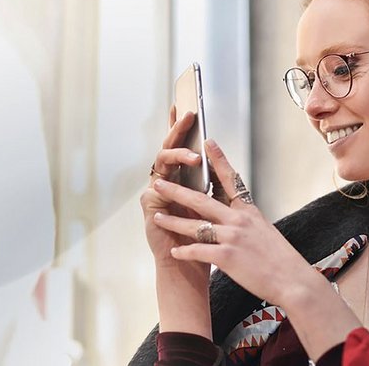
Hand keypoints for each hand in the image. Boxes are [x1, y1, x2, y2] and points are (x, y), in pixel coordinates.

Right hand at [140, 106, 207, 266]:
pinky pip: (155, 188)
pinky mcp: (150, 207)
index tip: (186, 104)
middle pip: (170, 147)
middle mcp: (167, 181)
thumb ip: (214, 178)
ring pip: (162, 162)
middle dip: (178, 129)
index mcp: (182, 177)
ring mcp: (156, 192)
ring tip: (195, 156)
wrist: (192, 264)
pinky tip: (174, 180)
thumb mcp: (215, 201)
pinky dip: (167, 184)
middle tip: (189, 114)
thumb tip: (218, 152)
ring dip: (178, 155)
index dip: (180, 125)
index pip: (181, 145)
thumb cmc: (205, 234)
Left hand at [150, 138, 322, 305]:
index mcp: (249, 211)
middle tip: (160, 183)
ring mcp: (232, 237)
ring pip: (195, 225)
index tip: (208, 142)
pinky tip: (175, 251)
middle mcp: (239, 220)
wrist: (292, 279)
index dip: (218, 160)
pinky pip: (199, 251)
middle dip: (177, 191)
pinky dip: (185, 251)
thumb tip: (236, 216)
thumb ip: (248, 221)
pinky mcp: (227, 257)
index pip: (230, 179)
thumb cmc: (281, 259)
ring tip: (157, 217)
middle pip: (202, 201)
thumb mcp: (265, 230)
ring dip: (174, 221)